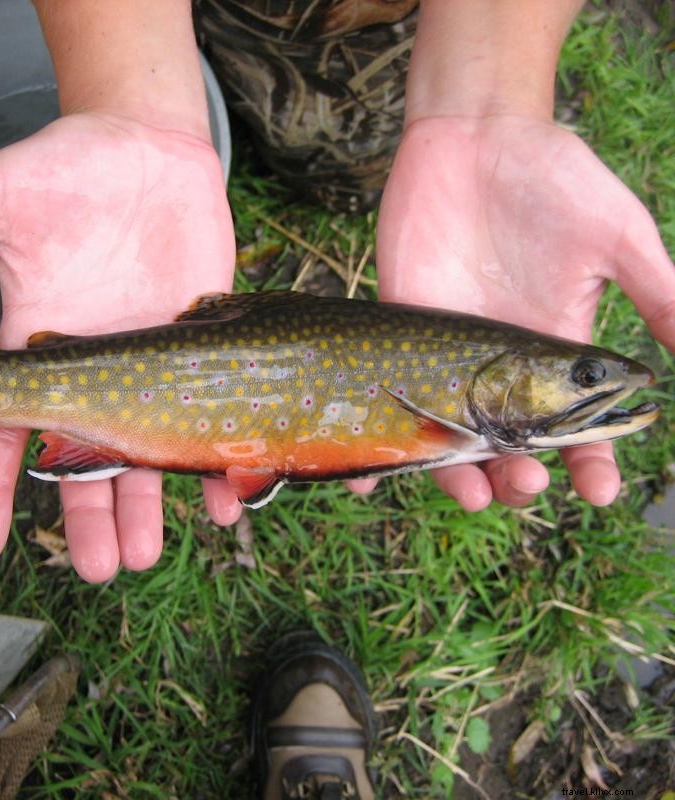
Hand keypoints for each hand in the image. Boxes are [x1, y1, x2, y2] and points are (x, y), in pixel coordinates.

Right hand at [0, 112, 239, 579]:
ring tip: (145, 557)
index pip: (4, 432)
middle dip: (88, 518)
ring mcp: (152, 365)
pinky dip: (222, 454)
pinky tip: (229, 493)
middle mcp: (95, 369)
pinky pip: (214, 413)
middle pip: (84, 461)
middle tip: (100, 570)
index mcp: (39, 345)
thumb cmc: (68, 165)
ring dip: (145, 506)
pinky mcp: (203, 349)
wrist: (149, 148)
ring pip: (146, 452)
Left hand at [376, 114, 674, 508]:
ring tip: (472, 492)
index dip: (591, 462)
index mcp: (554, 353)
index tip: (600, 490)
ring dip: (460, 473)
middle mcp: (499, 368)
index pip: (576, 426)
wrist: (475, 137)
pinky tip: (374, 476)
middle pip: (510, 445)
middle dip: (520, 473)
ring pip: (450, 435)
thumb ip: (659, 291)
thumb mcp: (617, 235)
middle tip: (525, 481)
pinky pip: (387, 395)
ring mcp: (447, 354)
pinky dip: (383, 438)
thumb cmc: (553, 180)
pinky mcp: (400, 332)